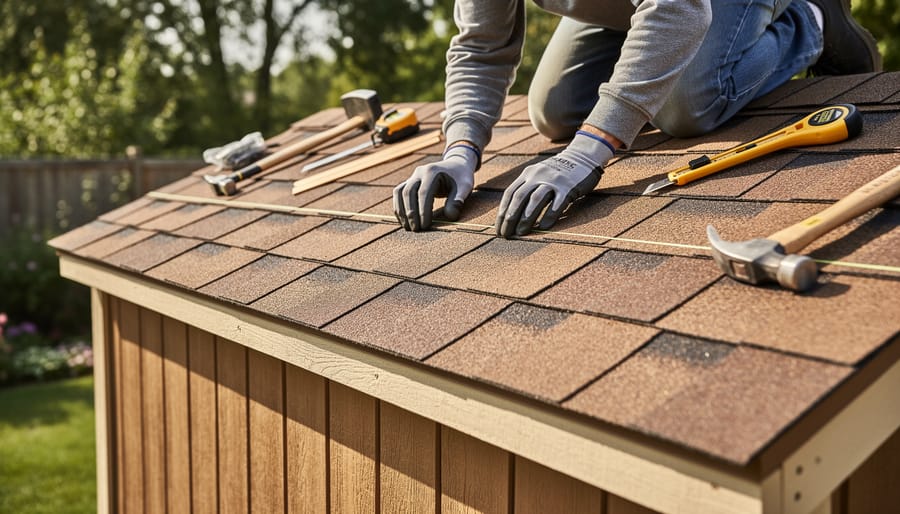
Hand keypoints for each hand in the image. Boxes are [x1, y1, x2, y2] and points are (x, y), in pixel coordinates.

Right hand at [393, 144, 478, 230]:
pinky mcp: (409, 182)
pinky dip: (399, 207)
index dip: (423, 210)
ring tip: (407, 227)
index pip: (424, 193)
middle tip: (416, 229)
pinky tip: (404, 220)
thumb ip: (458, 201)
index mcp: (433, 171)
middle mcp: (419, 172)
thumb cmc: (461, 177)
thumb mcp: (465, 186)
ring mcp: (413, 176)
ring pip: (399, 192)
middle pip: (408, 192)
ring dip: (401, 211)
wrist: (455, 165)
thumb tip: (450, 217)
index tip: (425, 225)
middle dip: (411, 213)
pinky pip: (399, 193)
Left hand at [496, 131, 614, 236]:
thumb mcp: (538, 174)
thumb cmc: (558, 172)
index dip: (502, 212)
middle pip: (519, 198)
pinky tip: (542, 228)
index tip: (498, 228)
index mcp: (528, 173)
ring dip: (526, 218)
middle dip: (510, 218)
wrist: (583, 156)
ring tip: (520, 233)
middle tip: (506, 234)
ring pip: (535, 200)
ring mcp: (553, 180)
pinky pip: (557, 204)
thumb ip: (527, 188)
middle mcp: (538, 175)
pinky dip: (548, 217)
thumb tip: (511, 214)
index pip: (509, 194)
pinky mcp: (568, 187)